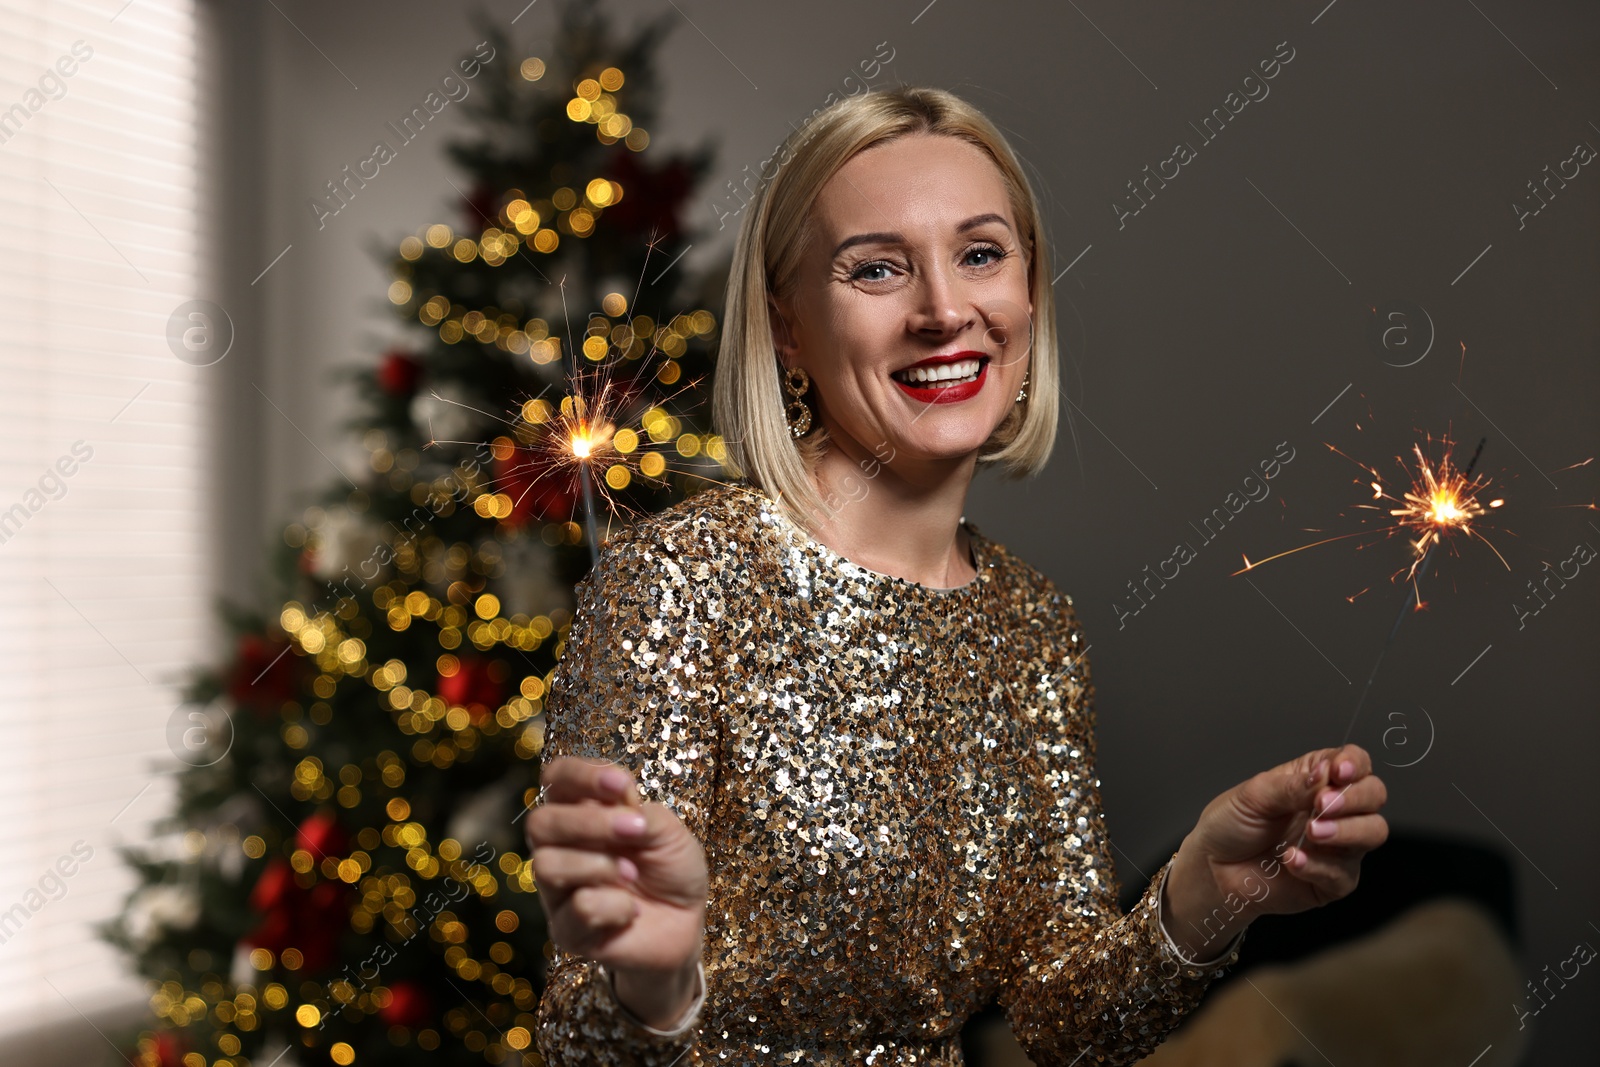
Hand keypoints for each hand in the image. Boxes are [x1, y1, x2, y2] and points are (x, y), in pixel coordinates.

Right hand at [525, 757, 707, 996]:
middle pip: (540, 822)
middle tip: (634, 830)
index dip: (580, 775)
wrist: (688, 921)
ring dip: (599, 865)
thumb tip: (616, 797)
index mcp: (582, 812)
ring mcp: (559, 890)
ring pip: (546, 865)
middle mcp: (561, 847)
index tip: (620, 784)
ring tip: (632, 873)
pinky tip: (630, 911)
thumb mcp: (668, 832)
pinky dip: (615, 906)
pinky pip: (577, 908)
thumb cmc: (672, 868)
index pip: (557, 779)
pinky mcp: (567, 930)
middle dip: (589, 822)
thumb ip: (639, 811)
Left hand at [1167, 743, 1387, 946]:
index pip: (1355, 763)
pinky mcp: (1333, 880)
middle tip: (1322, 804)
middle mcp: (1335, 810)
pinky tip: (1291, 859)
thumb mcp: (1253, 796)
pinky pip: (1343, 872)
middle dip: (1354, 797)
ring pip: (1373, 832)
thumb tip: (1324, 774)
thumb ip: (1291, 786)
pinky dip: (1318, 865)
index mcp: (1316, 779)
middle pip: (1375, 794)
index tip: (1338, 772)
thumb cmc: (1231, 824)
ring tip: (1312, 832)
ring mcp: (1338, 845)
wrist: (1213, 867)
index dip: (1354, 764)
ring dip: (1346, 830)